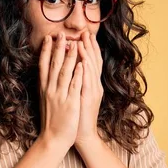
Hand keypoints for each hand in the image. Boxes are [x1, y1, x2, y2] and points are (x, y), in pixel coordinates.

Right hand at [38, 32, 83, 149]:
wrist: (53, 139)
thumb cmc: (51, 121)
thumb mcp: (45, 101)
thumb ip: (47, 88)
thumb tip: (48, 76)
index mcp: (44, 89)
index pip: (44, 66)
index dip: (46, 51)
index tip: (48, 39)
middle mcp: (50, 90)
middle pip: (54, 65)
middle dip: (58, 49)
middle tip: (61, 34)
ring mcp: (60, 96)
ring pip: (64, 72)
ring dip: (69, 57)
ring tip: (74, 43)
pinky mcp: (70, 103)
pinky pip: (74, 86)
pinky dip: (77, 74)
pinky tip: (81, 64)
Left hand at [75, 31, 103, 148]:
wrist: (83, 135)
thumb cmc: (78, 116)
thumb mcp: (79, 96)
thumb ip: (79, 82)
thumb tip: (74, 70)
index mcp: (91, 84)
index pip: (91, 62)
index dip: (89, 48)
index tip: (85, 35)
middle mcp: (94, 85)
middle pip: (94, 61)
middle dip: (89, 46)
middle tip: (86, 32)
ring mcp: (92, 91)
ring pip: (90, 68)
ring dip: (87, 53)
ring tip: (82, 40)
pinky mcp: (88, 98)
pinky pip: (87, 80)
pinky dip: (85, 69)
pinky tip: (82, 60)